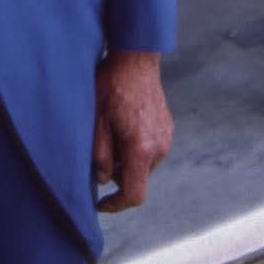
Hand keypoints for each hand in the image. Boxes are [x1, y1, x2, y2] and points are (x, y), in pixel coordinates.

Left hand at [92, 51, 172, 211]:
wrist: (135, 58)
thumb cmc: (111, 85)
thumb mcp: (96, 121)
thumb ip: (99, 156)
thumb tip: (103, 180)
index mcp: (141, 149)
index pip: (134, 194)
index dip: (116, 205)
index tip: (101, 204)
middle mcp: (159, 147)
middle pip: (137, 178)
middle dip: (118, 174)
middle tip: (101, 149)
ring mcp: (166, 137)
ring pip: (143, 164)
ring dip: (127, 159)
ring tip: (111, 130)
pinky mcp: (167, 128)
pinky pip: (150, 149)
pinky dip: (136, 147)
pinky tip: (123, 123)